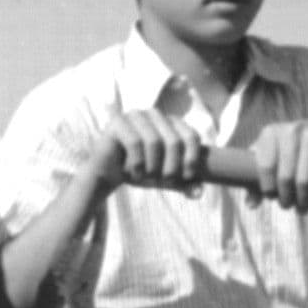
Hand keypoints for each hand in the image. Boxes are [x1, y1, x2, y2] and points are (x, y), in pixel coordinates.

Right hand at [84, 109, 201, 192]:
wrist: (108, 173)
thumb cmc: (141, 172)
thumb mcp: (166, 179)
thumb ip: (184, 184)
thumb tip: (198, 192)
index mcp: (171, 122)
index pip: (192, 137)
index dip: (191, 160)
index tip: (183, 179)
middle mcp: (155, 114)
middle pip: (174, 142)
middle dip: (169, 169)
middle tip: (160, 183)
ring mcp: (136, 115)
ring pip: (154, 142)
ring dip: (151, 167)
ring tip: (144, 177)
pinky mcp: (118, 121)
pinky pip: (135, 143)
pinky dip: (136, 164)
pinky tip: (133, 173)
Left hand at [252, 120, 307, 211]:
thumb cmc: (293, 150)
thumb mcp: (272, 157)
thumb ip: (256, 178)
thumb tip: (251, 205)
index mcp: (271, 132)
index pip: (265, 167)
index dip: (268, 188)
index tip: (271, 198)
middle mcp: (291, 129)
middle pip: (285, 176)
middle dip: (285, 197)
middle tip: (287, 206)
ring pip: (304, 178)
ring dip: (303, 200)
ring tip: (302, 209)